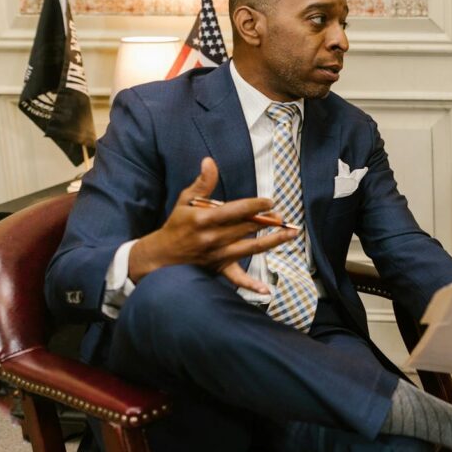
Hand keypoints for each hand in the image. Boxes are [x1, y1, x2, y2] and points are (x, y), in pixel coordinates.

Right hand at [128, 157, 296, 291]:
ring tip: (291, 233)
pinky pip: (237, 279)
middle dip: (268, 220)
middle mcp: (213, 238)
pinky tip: (266, 290)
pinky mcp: (219, 269)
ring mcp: (217, 255)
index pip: (236, 211)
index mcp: (204, 220)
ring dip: (273, 241)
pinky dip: (251, 285)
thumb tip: (209, 162)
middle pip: (247, 227)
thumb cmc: (176, 226)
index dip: (255, 206)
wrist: (160, 257)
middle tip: (281, 215)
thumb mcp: (185, 201)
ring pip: (251, 248)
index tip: (269, 202)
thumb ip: (202, 183)